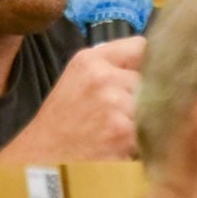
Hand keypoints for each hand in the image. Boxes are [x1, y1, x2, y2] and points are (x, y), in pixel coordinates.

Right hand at [0, 36, 143, 162]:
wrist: (43, 150)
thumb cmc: (63, 113)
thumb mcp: (78, 74)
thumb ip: (111, 62)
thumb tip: (151, 59)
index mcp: (91, 60)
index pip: (141, 47)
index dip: (145, 61)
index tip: (144, 72)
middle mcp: (104, 78)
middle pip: (151, 78)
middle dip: (145, 92)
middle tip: (124, 108)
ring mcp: (115, 106)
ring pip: (153, 105)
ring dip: (145, 117)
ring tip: (120, 127)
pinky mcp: (123, 134)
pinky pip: (150, 130)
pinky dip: (141, 138)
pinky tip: (120, 142)